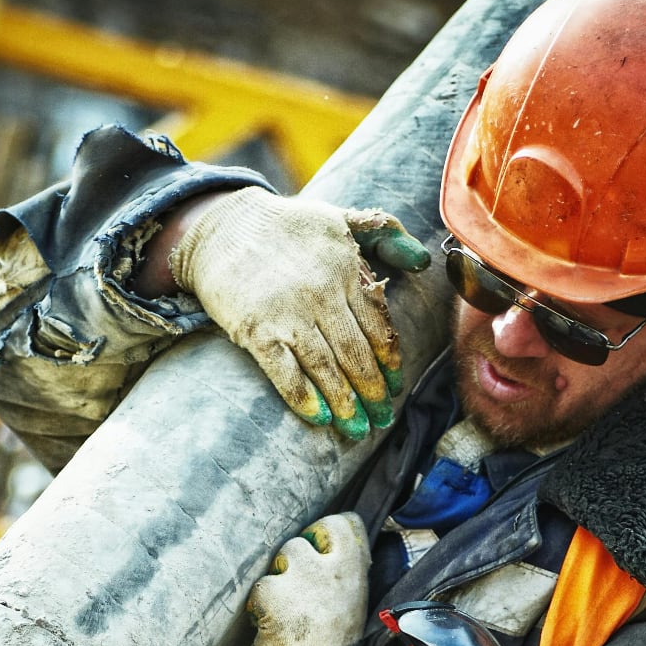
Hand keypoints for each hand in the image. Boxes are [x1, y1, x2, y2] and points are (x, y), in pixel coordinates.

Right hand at [170, 188, 428, 438]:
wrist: (221, 227)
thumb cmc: (286, 225)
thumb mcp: (340, 216)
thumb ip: (385, 234)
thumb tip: (423, 261)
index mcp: (346, 270)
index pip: (378, 326)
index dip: (389, 362)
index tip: (395, 387)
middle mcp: (322, 294)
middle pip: (357, 354)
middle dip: (373, 392)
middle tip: (381, 419)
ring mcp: (288, 314)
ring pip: (326, 368)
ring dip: (345, 403)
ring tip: (357, 429)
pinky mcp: (256, 330)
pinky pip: (285, 372)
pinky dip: (303, 398)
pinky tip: (320, 417)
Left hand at [244, 512, 370, 645]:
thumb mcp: (350, 611)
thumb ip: (340, 580)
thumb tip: (324, 552)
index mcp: (356, 576)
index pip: (344, 525)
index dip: (324, 535)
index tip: (318, 555)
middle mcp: (333, 572)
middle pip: (303, 538)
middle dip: (292, 561)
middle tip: (294, 593)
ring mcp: (304, 581)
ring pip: (280, 559)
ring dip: (275, 585)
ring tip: (283, 616)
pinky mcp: (275, 596)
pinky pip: (260, 587)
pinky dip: (259, 608)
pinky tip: (268, 629)